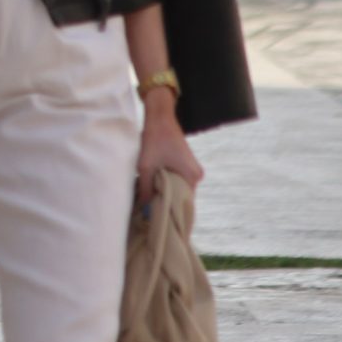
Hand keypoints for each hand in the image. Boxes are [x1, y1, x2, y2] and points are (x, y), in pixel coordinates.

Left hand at [136, 91, 202, 206]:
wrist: (160, 118)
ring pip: (179, 189)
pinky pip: (178, 181)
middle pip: (182, 198)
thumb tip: (144, 209)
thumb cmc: (154, 140)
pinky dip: (168, 186)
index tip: (163, 223)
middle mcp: (196, 175)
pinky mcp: (186, 164)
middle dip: (168, 205)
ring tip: (153, 205)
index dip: (172, 214)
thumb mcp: (146, 167)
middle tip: (154, 216)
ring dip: (167, 195)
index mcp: (191, 177)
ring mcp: (192, 169)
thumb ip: (146, 189)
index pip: (184, 204)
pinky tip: (156, 191)